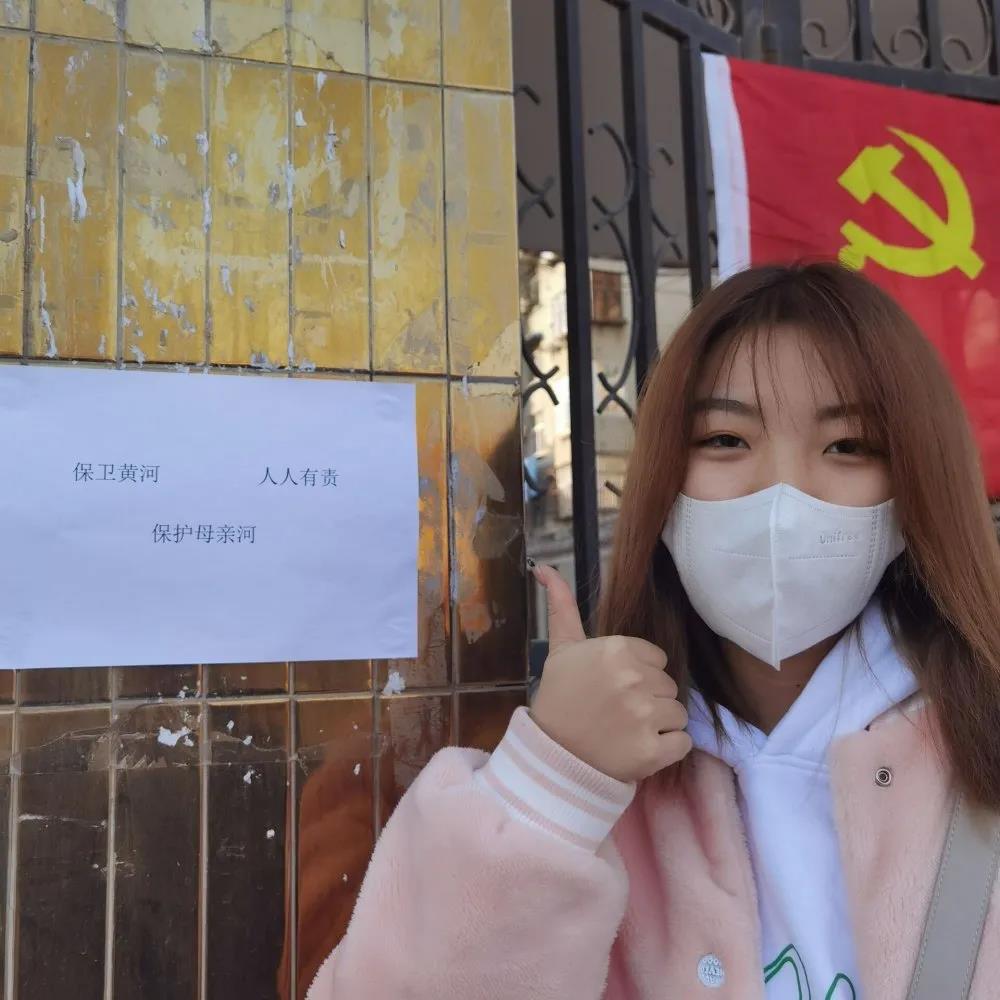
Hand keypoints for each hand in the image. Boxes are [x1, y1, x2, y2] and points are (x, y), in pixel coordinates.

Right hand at [528, 564, 691, 783]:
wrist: (551, 754)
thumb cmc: (558, 698)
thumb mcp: (561, 648)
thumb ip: (562, 606)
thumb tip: (544, 566)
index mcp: (617, 649)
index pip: (657, 659)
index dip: (639, 674)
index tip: (614, 688)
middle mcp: (634, 678)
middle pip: (668, 685)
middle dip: (649, 698)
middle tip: (617, 712)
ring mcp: (644, 716)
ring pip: (678, 713)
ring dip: (659, 725)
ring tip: (627, 730)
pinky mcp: (652, 751)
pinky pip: (683, 743)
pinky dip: (667, 750)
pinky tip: (639, 748)